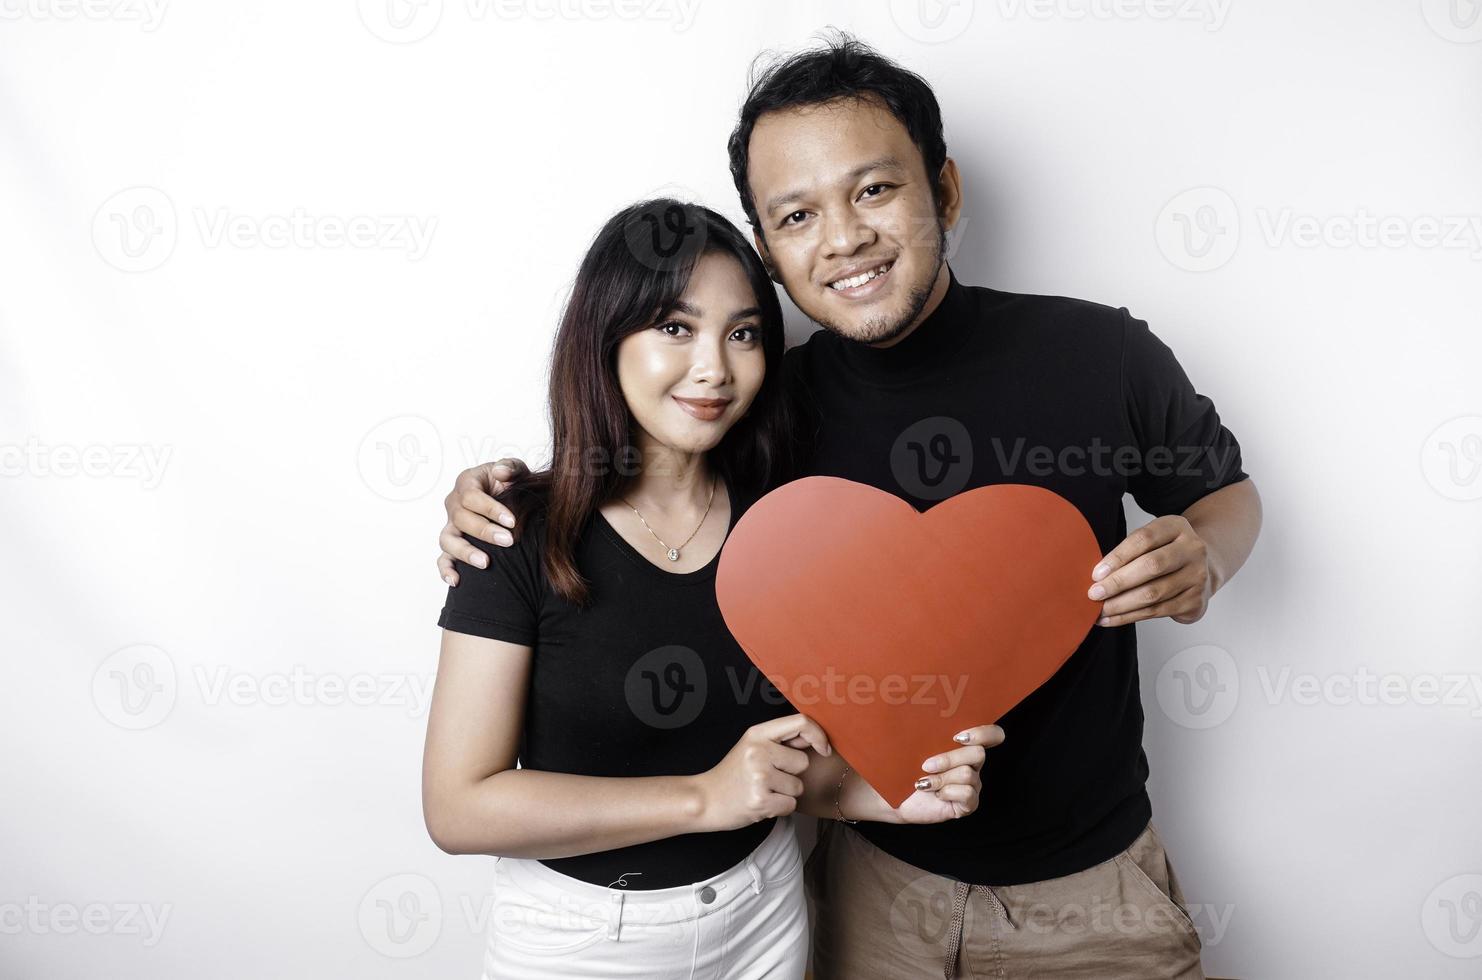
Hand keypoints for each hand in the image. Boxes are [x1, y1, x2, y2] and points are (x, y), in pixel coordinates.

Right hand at [438, 458, 528, 585]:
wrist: (511, 499)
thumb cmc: (512, 483)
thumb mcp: (516, 470)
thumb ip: (511, 467)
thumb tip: (501, 472)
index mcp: (467, 483)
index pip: (471, 497)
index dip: (490, 509)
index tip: (512, 521)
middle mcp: (454, 504)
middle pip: (461, 519)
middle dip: (485, 532)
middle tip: (508, 541)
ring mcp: (451, 525)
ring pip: (448, 540)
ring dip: (465, 552)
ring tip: (485, 563)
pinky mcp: (453, 544)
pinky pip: (443, 558)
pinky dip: (446, 570)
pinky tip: (457, 581)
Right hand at [691, 714, 831, 832]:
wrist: (704, 800)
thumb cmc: (733, 775)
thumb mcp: (752, 747)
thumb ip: (781, 741)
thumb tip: (815, 738)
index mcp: (757, 734)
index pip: (800, 722)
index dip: (818, 735)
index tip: (824, 749)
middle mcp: (758, 751)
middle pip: (802, 762)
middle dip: (792, 774)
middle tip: (768, 778)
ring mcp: (759, 776)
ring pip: (798, 786)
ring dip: (785, 794)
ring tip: (762, 791)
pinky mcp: (760, 800)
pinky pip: (790, 805)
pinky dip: (780, 808)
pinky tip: (761, 803)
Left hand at [887, 723, 1000, 823]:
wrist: (894, 796)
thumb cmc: (904, 766)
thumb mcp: (914, 744)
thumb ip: (926, 730)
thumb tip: (923, 709)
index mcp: (964, 745)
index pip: (992, 734)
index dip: (983, 733)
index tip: (958, 737)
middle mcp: (972, 763)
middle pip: (978, 753)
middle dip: (949, 759)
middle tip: (926, 765)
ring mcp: (972, 784)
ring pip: (968, 774)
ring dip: (941, 778)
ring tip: (924, 782)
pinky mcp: (968, 804)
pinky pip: (968, 794)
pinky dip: (947, 792)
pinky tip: (935, 793)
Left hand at [1088, 515, 1213, 626]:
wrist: (1204, 568)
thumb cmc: (1167, 553)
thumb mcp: (1153, 540)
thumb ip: (1130, 551)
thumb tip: (1099, 575)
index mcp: (1176, 527)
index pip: (1144, 539)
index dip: (1118, 556)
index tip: (1097, 573)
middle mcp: (1192, 550)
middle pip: (1151, 566)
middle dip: (1118, 582)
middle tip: (1095, 593)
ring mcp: (1197, 576)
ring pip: (1153, 593)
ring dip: (1121, 604)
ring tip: (1100, 609)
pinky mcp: (1195, 600)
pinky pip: (1157, 611)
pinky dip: (1130, 616)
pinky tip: (1113, 618)